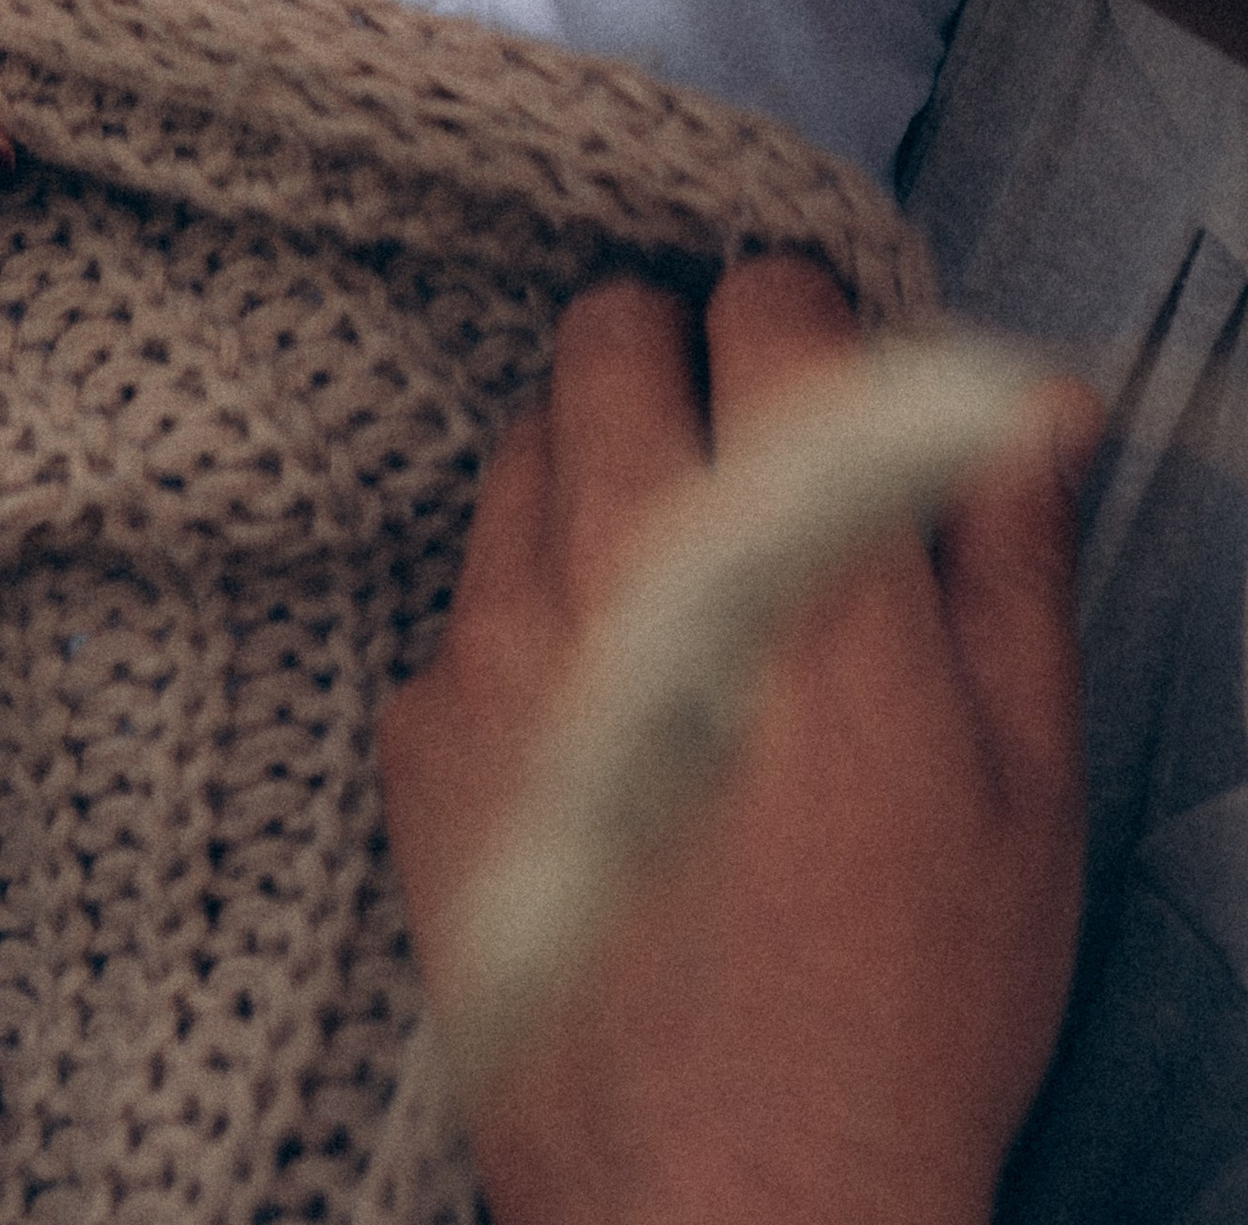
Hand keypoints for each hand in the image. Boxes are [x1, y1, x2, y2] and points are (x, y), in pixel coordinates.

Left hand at [378, 258, 1095, 1224]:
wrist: (730, 1199)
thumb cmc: (902, 1010)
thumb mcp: (1023, 780)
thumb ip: (1007, 556)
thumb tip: (1024, 403)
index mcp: (805, 570)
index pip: (765, 309)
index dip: (803, 322)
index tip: (818, 368)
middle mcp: (632, 574)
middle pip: (610, 332)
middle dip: (678, 358)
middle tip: (732, 449)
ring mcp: (501, 643)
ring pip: (522, 441)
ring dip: (591, 470)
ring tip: (666, 586)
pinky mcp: (420, 726)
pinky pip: (461, 588)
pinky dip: (522, 610)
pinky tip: (595, 707)